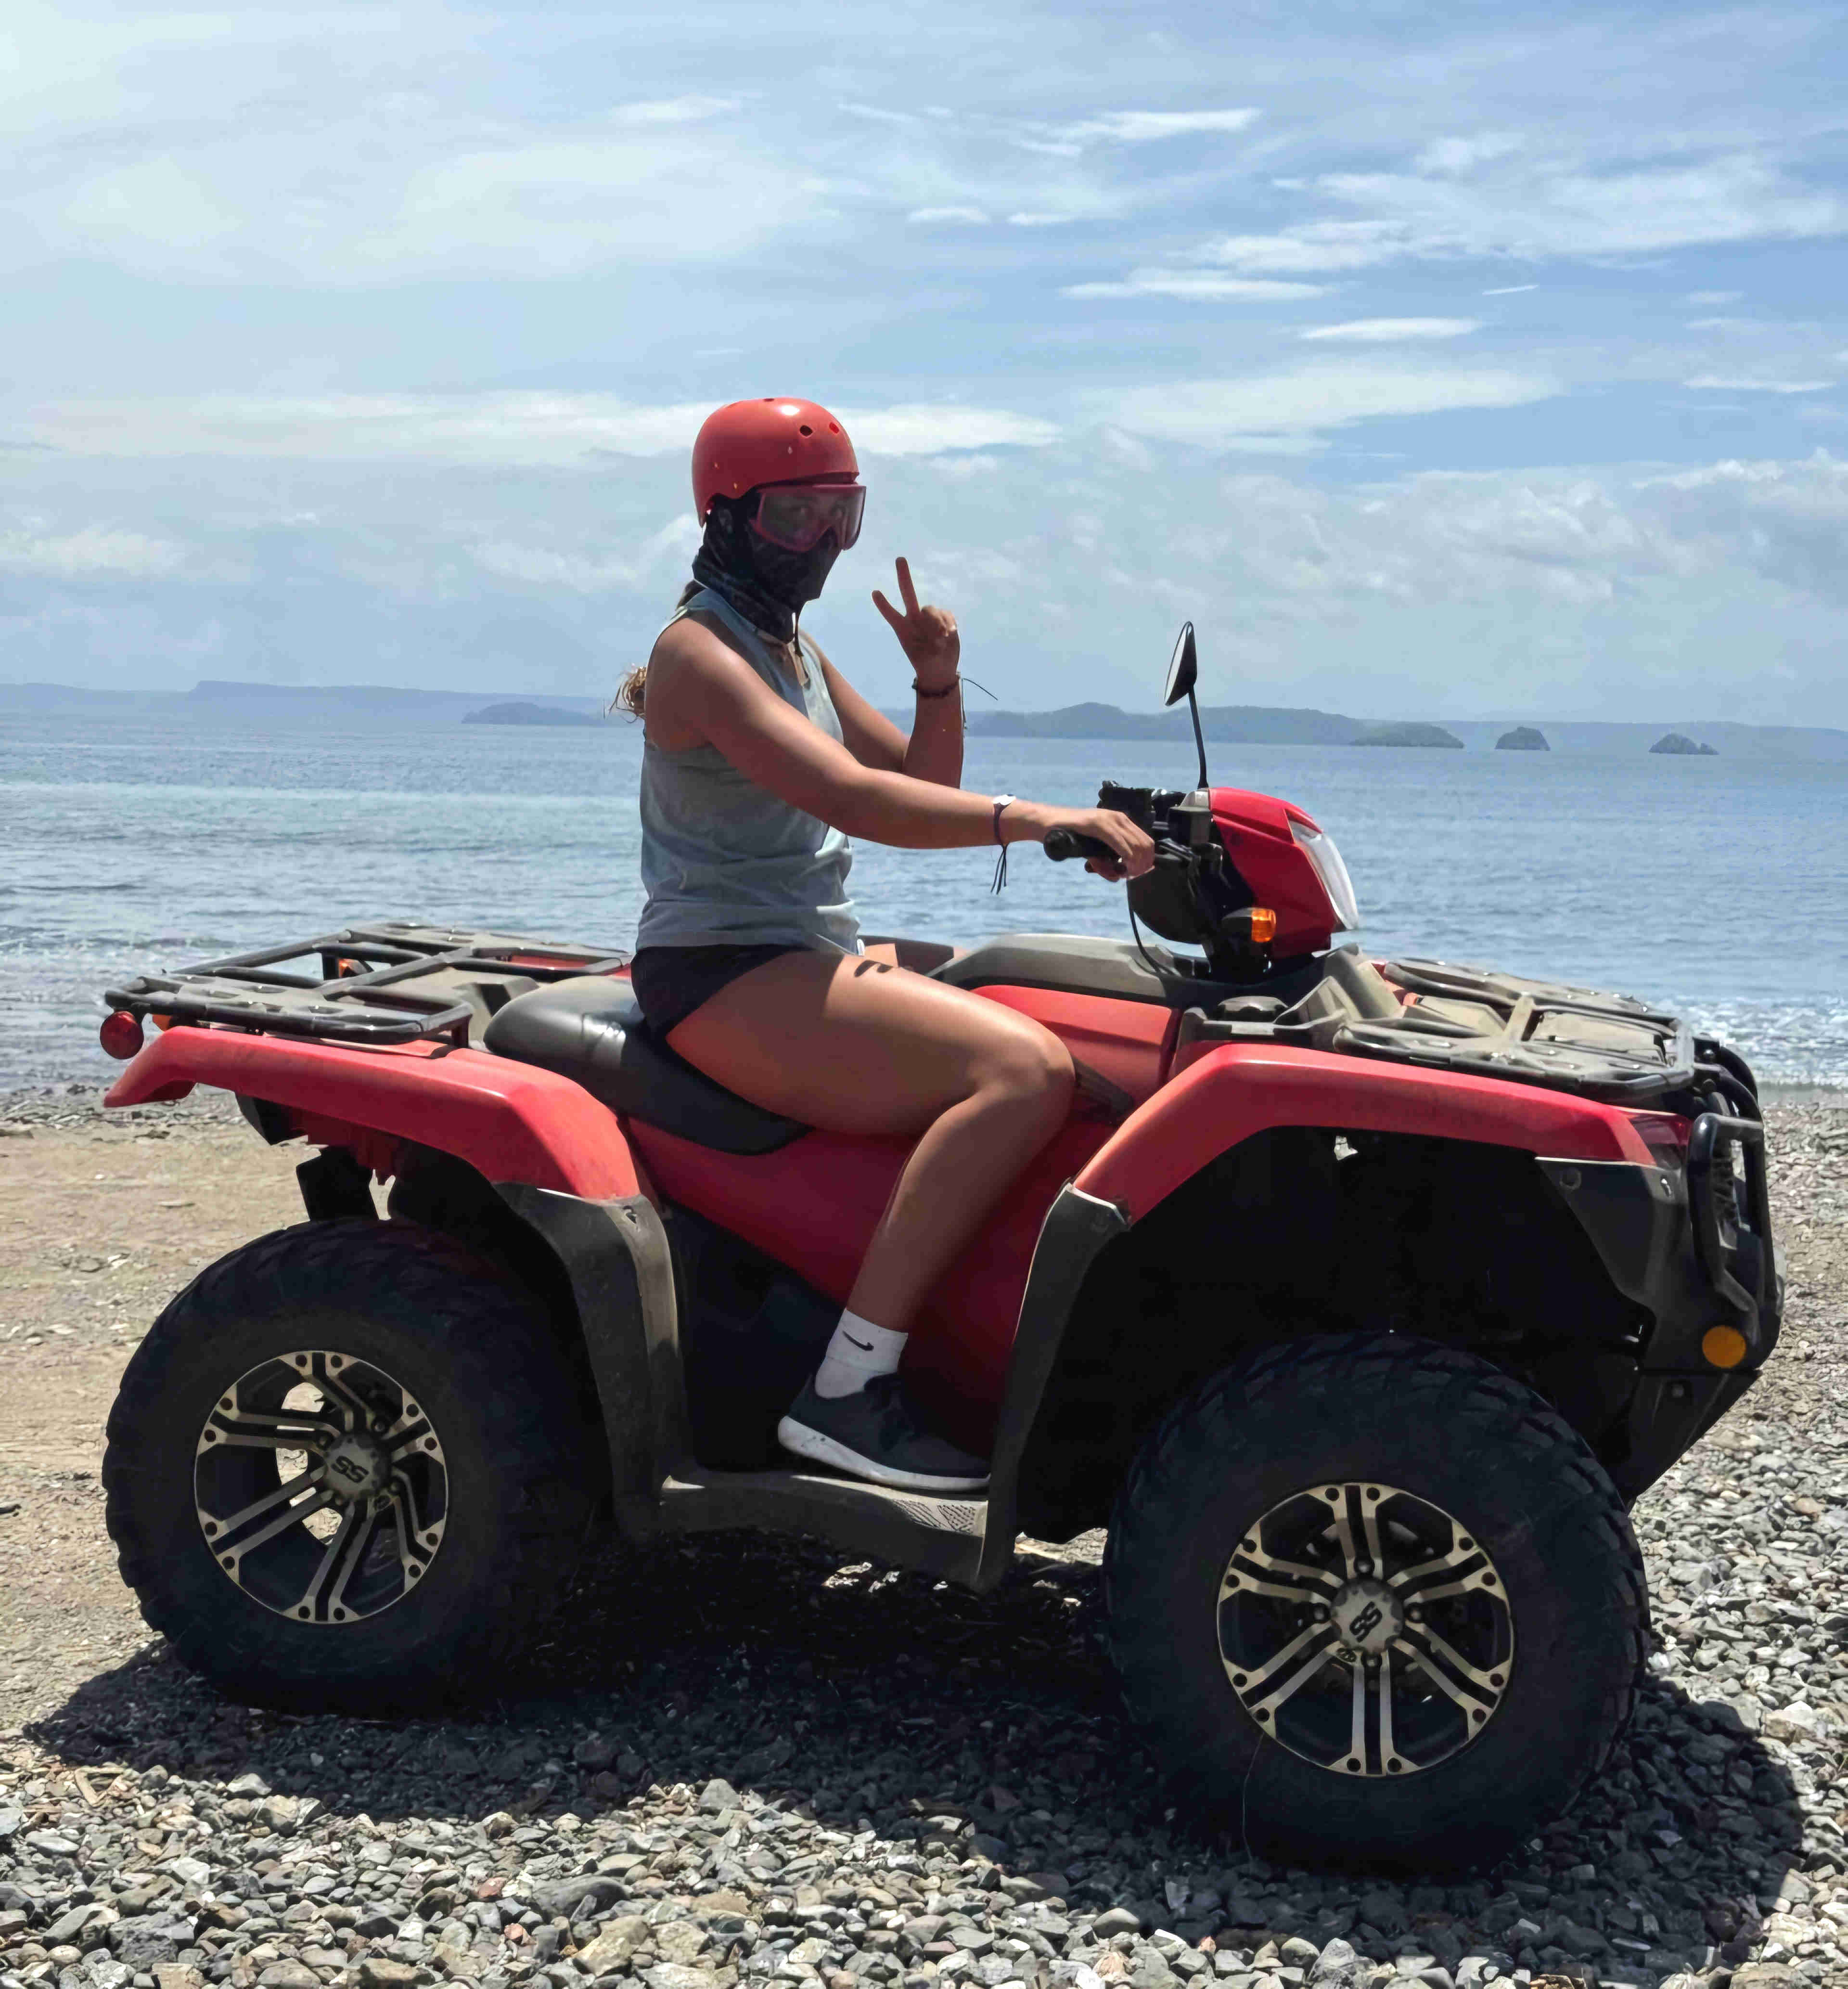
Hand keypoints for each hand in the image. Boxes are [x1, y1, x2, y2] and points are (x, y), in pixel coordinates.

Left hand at [872, 557, 959, 690]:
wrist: (940, 668)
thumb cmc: (926, 661)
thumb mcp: (922, 654)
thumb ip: (929, 638)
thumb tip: (941, 628)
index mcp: (903, 628)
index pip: (891, 614)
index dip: (884, 605)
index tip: (875, 592)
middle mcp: (914, 618)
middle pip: (909, 594)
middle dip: (904, 576)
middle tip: (899, 559)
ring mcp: (930, 617)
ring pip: (931, 610)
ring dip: (936, 625)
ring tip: (940, 639)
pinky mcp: (945, 618)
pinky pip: (946, 615)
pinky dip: (948, 625)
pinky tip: (949, 634)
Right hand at [1010, 804, 1154, 879]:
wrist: (1048, 824)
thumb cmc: (1069, 836)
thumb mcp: (1093, 850)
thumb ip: (1106, 862)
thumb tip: (1117, 876)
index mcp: (1121, 821)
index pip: (1146, 841)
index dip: (1147, 860)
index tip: (1137, 873)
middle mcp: (1119, 818)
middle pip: (1146, 845)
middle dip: (1142, 865)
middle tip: (1131, 876)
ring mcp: (1110, 819)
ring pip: (1137, 846)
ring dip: (1135, 865)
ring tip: (1124, 874)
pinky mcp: (1099, 825)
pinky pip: (1122, 846)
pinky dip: (1126, 860)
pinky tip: (1120, 868)